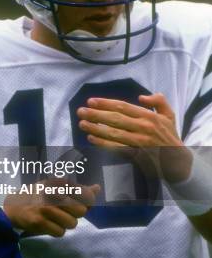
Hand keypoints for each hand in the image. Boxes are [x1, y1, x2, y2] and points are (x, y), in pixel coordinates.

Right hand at [4, 178, 99, 236]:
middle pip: (81, 210)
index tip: (85, 202)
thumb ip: (76, 189)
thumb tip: (97, 188)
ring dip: (67, 224)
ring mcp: (45, 209)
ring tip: (57, 219)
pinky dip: (57, 231)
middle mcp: (52, 195)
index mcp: (56, 184)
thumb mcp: (54, 187)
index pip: (83, 193)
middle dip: (76, 214)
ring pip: (72, 223)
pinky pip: (60, 232)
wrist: (13, 208)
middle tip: (66, 211)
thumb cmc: (37, 196)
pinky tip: (49, 224)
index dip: (88, 200)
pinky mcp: (39, 223)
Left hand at [77, 93, 192, 182]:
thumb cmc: (170, 136)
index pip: (123, 107)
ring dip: (96, 128)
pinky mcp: (136, 155)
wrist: (178, 161)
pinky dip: (103, 144)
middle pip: (115, 119)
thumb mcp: (169, 114)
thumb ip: (158, 101)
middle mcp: (143, 128)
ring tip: (82, 124)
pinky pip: (116, 148)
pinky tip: (91, 139)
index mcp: (148, 116)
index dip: (105, 103)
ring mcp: (139, 143)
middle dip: (96, 114)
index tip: (91, 101)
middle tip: (80, 111)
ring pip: (113, 134)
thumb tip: (142, 97)